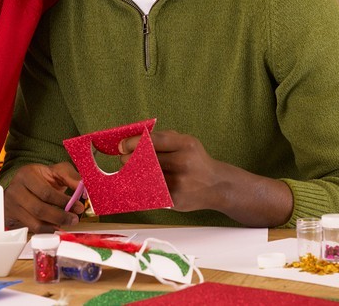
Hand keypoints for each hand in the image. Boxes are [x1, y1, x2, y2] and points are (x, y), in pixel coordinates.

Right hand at [3, 162, 83, 232]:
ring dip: (54, 226)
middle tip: (74, 219)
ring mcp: (11, 205)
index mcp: (26, 174)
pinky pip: (31, 229)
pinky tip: (55, 227)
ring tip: (66, 224)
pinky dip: (46, 230)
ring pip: (35, 222)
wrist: (22, 185)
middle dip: (60, 216)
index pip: (46, 192)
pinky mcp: (12, 217)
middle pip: (39, 209)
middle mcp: (16, 190)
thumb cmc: (41, 178)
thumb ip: (71, 177)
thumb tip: (84, 191)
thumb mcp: (56, 171)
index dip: (63, 201)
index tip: (78, 207)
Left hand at [119, 129, 293, 225]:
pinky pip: (151, 192)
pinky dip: (142, 188)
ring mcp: (180, 183)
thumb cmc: (196, 161)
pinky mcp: (175, 199)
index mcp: (186, 144)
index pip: (154, 140)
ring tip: (130, 171)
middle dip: (130, 159)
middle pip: (147, 159)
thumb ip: (164, 139)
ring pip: (146, 177)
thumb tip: (133, 140)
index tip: (121, 146)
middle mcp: (184, 162)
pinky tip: (139, 185)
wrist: (217, 185)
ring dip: (134, 174)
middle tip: (124, 160)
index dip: (134, 142)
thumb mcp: (186, 143)